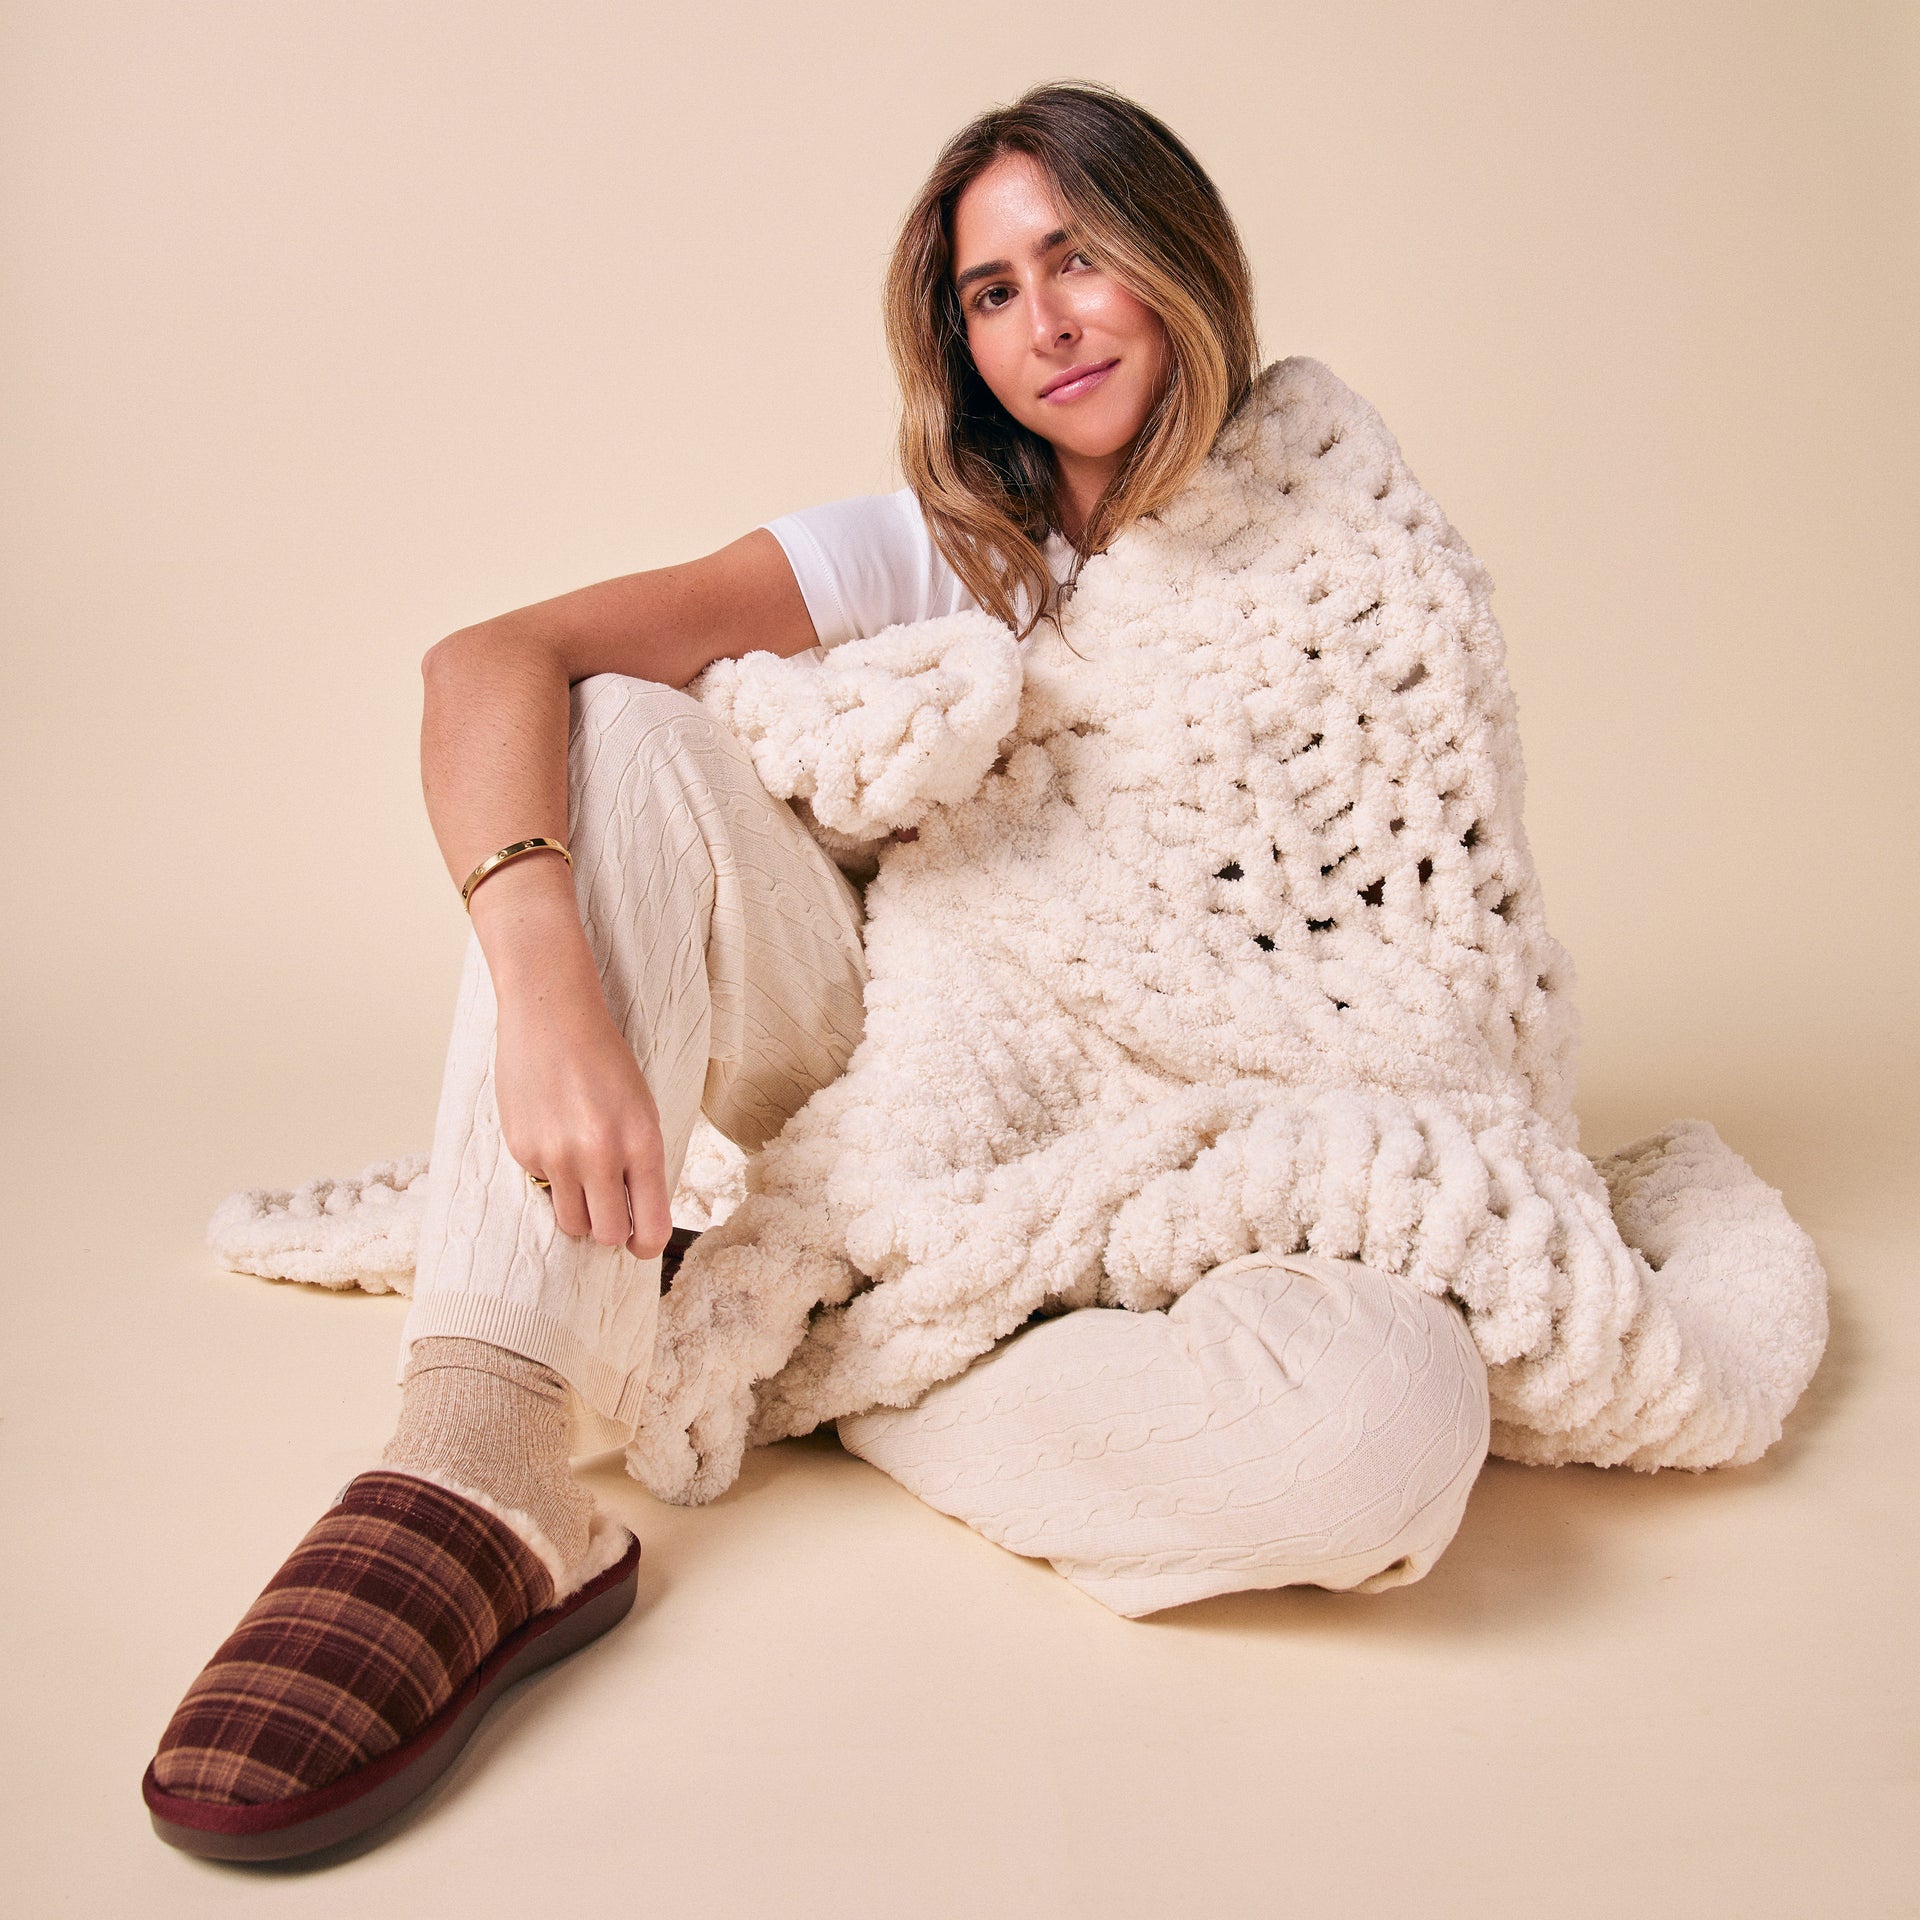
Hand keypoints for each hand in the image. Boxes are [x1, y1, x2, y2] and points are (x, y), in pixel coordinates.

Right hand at [493, 981, 675, 1258]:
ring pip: (570, 1223)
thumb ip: (642, 1162)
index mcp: (642, 1143)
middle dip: (610, 1232)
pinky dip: (550, 1175)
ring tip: (582, 1176)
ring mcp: (557, 1156)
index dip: (646, 1245)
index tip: (640, 1244)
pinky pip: (541, 1187)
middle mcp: (600, 1156)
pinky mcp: (523, 1150)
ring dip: (579, 1211)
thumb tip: (637, 1216)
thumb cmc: (605, 1061)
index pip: (651, 1226)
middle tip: (609, 1213)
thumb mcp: (642, 1109)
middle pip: (606, 1235)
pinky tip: (553, 1136)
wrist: (552, 1016)